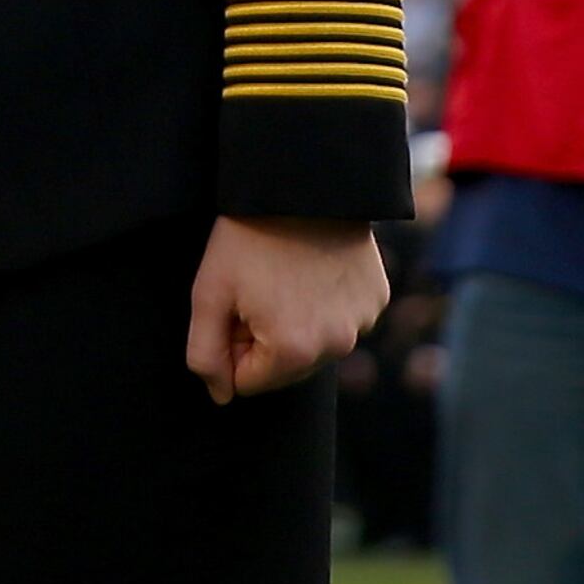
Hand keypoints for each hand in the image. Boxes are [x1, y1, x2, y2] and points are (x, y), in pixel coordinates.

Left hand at [186, 215, 389, 403]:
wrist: (298, 188)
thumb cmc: (246, 241)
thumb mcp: (208, 295)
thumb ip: (206, 354)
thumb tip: (221, 395)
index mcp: (293, 351)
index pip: (249, 382)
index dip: (230, 347)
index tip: (231, 308)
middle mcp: (337, 346)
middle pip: (285, 368)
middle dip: (262, 340)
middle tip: (253, 290)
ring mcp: (363, 323)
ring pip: (315, 345)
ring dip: (294, 325)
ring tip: (282, 278)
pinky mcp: (377, 299)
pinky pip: (343, 319)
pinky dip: (324, 305)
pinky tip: (311, 271)